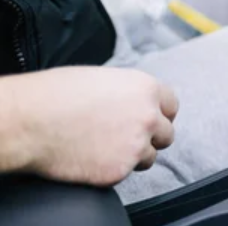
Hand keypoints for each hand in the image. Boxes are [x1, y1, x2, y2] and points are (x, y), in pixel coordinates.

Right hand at [0, 67, 177, 186]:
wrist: (31, 121)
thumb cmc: (56, 95)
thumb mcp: (103, 79)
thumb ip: (128, 93)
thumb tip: (132, 102)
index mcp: (146, 89)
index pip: (171, 106)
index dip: (159, 114)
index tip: (150, 120)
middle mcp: (148, 117)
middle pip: (166, 134)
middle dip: (150, 137)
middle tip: (126, 138)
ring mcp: (136, 146)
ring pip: (149, 157)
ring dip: (133, 155)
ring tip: (105, 148)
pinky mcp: (119, 171)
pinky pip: (124, 173)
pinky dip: (111, 169)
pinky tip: (91, 158)